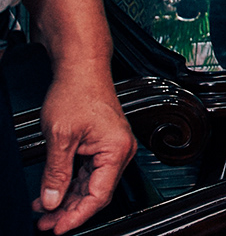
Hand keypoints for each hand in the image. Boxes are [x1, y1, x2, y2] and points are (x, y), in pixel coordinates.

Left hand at [32, 71, 132, 231]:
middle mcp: (119, 151)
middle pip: (94, 193)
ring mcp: (111, 148)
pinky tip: (51, 192)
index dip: (76, 215)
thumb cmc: (78, 92)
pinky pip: (86, 173)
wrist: (81, 69)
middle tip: (44, 223)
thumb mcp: (60, 138)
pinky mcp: (101, 145)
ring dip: (66, 199)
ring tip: (43, 211)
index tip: (57, 227)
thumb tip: (52, 200)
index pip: (98, 195)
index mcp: (116, 150)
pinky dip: (68, 184)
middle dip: (68, 210)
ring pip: (88, 185)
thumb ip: (56, 173)